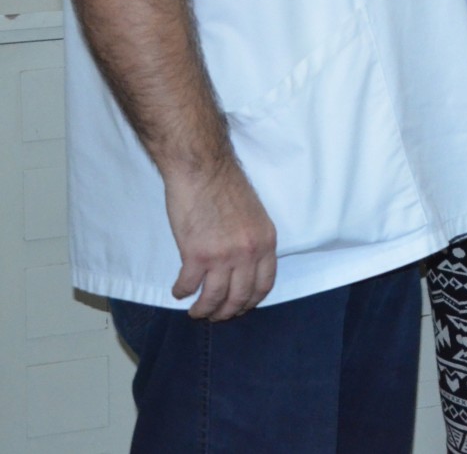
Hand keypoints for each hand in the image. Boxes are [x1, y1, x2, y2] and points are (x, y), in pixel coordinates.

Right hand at [164, 159, 275, 319]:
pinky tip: (179, 292)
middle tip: (216, 317)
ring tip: (196, 312)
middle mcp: (248, 252)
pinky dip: (182, 292)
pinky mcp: (196, 255)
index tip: (241, 307)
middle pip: (240, 296)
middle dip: (227, 312)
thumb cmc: (225, 187)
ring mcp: (223, 256)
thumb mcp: (254, 215)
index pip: (265, 283)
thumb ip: (252, 241)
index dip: (252, 301)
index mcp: (266, 241)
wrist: (202, 170)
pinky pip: (189, 285)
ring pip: (214, 298)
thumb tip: (244, 266)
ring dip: (204, 310)